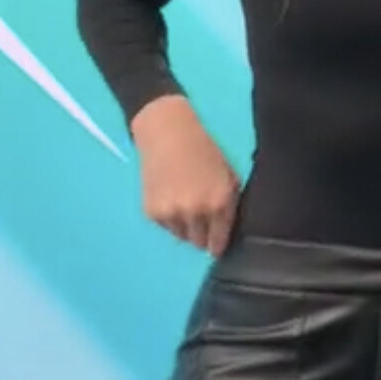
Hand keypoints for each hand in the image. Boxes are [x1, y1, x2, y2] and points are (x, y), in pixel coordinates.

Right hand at [130, 94, 242, 256]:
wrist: (167, 133)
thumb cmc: (204, 151)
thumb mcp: (228, 177)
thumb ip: (229, 206)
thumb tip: (224, 234)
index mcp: (219, 203)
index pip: (219, 242)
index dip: (218, 245)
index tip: (216, 246)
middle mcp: (196, 213)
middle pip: (199, 243)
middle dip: (202, 235)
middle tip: (199, 218)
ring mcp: (172, 214)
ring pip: (181, 236)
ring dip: (184, 227)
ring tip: (183, 203)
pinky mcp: (152, 212)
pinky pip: (165, 226)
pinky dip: (168, 218)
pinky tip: (169, 197)